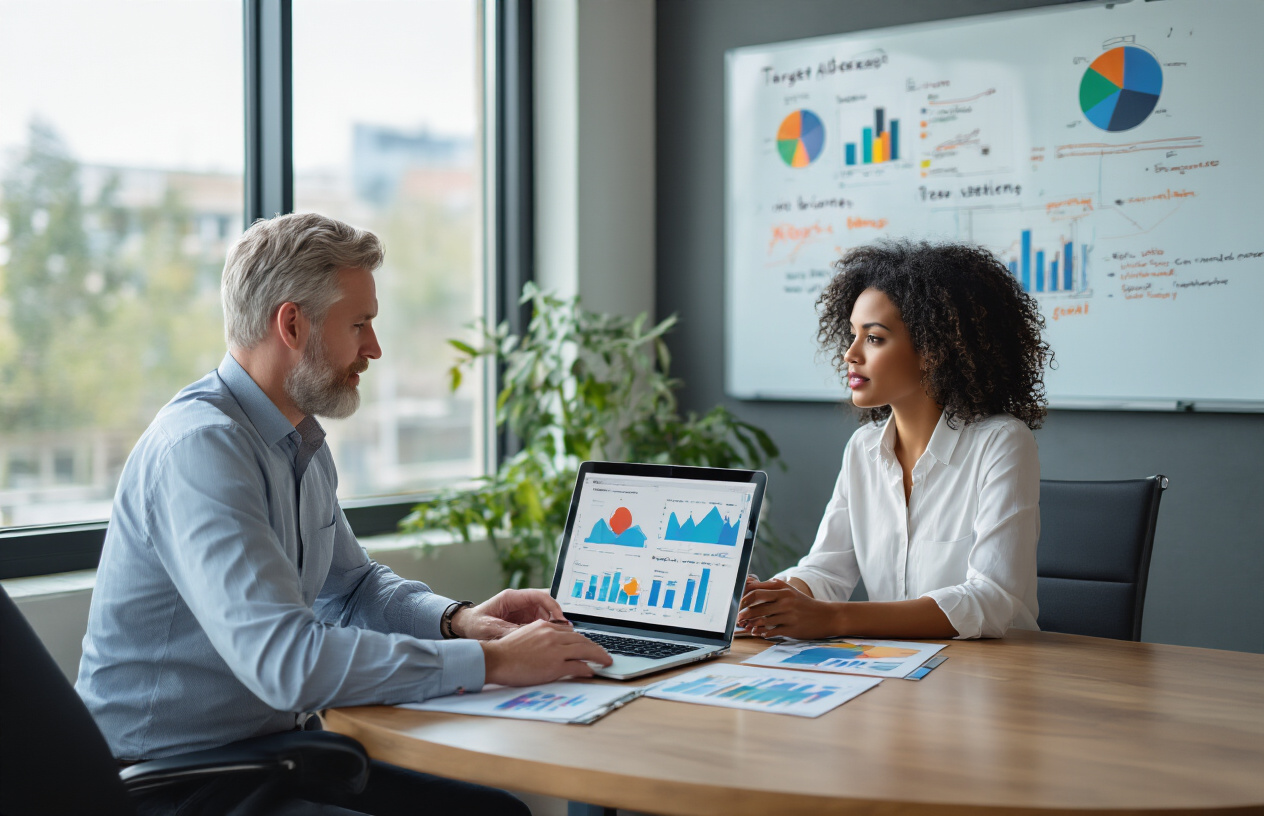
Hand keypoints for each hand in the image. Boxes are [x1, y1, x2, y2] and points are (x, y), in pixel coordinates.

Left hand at [451, 588, 566, 639]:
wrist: (466, 627)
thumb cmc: (475, 624)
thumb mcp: (491, 629)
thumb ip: (510, 631)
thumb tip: (529, 636)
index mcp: (512, 597)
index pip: (538, 595)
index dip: (552, 604)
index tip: (560, 617)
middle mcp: (520, 601)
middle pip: (546, 603)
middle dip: (557, 614)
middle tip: (566, 629)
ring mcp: (523, 610)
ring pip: (546, 613)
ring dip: (553, 623)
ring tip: (560, 636)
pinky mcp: (524, 619)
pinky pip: (541, 622)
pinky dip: (547, 630)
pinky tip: (551, 640)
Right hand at [480, 620, 612, 685]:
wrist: (496, 659)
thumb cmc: (507, 652)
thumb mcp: (527, 635)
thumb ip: (543, 637)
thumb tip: (555, 644)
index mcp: (545, 626)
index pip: (571, 632)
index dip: (583, 639)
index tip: (590, 644)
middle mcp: (553, 635)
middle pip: (582, 639)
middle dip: (596, 647)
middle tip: (604, 653)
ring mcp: (555, 650)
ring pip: (585, 650)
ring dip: (598, 656)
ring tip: (605, 661)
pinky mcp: (555, 665)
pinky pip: (578, 666)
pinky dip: (587, 668)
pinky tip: (592, 671)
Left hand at [738, 577, 842, 639]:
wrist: (826, 616)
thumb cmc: (804, 604)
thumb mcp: (790, 591)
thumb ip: (772, 587)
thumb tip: (751, 584)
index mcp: (782, 589)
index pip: (756, 590)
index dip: (743, 597)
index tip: (736, 603)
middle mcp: (785, 599)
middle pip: (756, 602)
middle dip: (743, 610)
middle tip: (737, 617)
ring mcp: (788, 614)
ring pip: (762, 618)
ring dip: (751, 624)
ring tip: (745, 627)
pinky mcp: (792, 628)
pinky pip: (772, 631)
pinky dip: (762, 633)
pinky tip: (758, 633)